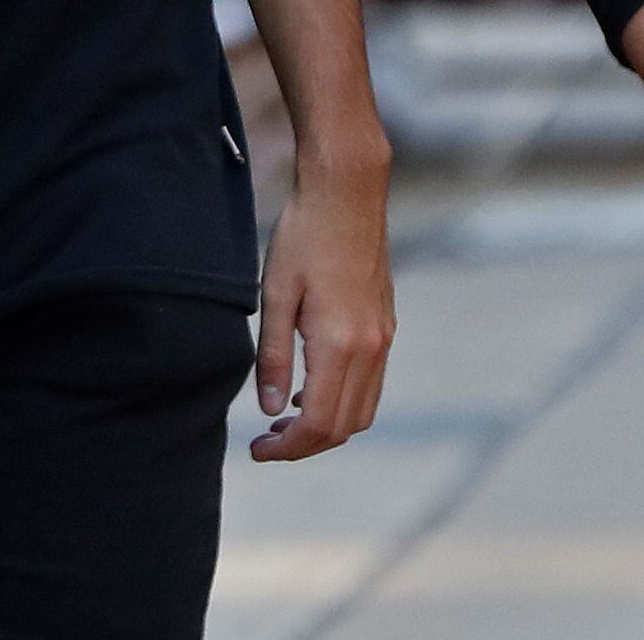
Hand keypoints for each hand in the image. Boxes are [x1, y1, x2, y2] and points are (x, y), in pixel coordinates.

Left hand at [247, 163, 394, 461]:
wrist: (347, 194)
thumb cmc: (303, 237)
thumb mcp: (275, 295)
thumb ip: (274, 358)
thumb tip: (270, 411)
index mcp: (340, 344)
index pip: (319, 424)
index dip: (287, 449)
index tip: (257, 449)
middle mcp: (371, 348)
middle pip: (344, 427)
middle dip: (305, 445)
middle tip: (266, 440)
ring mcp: (384, 338)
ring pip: (362, 411)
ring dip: (327, 426)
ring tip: (285, 419)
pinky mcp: (386, 326)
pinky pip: (370, 384)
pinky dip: (343, 401)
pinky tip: (311, 387)